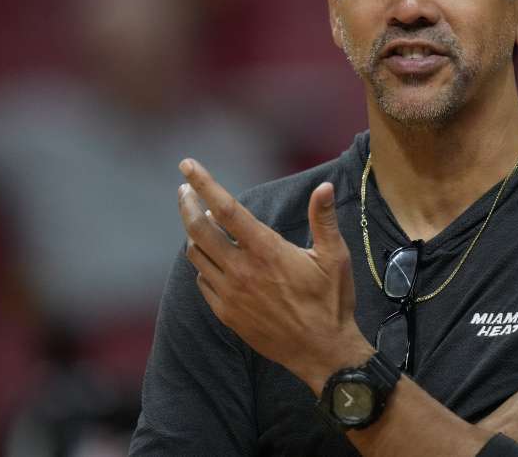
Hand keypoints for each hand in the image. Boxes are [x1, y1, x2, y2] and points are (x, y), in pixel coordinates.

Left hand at [178, 158, 370, 393]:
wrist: (321, 351)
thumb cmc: (332, 301)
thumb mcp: (334, 257)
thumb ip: (324, 220)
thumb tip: (323, 187)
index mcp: (267, 251)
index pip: (227, 209)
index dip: (205, 184)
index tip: (188, 165)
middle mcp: (242, 270)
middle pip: (199, 229)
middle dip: (187, 204)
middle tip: (183, 190)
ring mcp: (230, 294)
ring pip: (196, 255)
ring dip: (195, 234)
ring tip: (203, 222)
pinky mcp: (226, 313)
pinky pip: (203, 281)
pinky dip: (204, 264)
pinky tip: (215, 260)